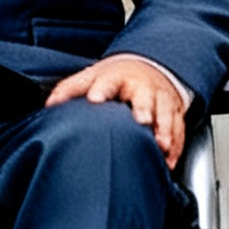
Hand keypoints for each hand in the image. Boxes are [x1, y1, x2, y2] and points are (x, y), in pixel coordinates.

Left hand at [45, 53, 186, 166]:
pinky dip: (175, 146)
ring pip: (166, 115)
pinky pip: (178, 130)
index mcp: (118, 78)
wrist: (149, 68)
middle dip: (143, 108)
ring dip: (164, 130)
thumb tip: (49, 105)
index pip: (108, 82)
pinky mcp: (175, 113)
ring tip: (161, 146)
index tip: (95, 99)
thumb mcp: (91, 76)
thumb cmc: (116, 78)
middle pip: (144, 98)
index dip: (101, 90)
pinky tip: (169, 160)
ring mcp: (160, 100)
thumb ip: (70, 90)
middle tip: (141, 120)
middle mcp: (142, 88)